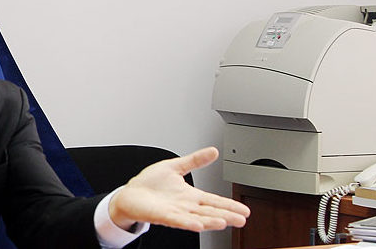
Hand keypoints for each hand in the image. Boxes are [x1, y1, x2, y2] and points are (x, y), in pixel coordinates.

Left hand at [108, 147, 249, 231]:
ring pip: (196, 218)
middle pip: (210, 212)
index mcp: (190, 195)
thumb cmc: (150, 183)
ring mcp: (175, 212)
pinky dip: (187, 222)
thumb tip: (212, 151)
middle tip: (242, 220)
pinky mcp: (162, 216)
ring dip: (210, 221)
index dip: (229, 205)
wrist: (130, 194)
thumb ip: (194, 160)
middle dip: (226, 215)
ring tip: (225, 222)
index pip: (214, 201)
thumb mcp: (175, 166)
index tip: (244, 210)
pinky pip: (177, 220)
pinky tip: (197, 225)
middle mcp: (185, 206)